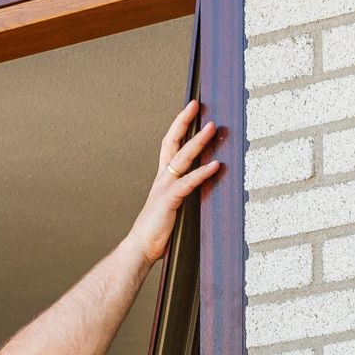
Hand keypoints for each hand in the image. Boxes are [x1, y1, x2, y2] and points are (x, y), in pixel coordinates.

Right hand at [129, 101, 221, 264]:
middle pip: (171, 143)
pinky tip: (215, 165)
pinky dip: (202, 173)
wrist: (139, 249)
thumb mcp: (171, 209)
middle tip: (196, 105)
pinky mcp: (169, 200)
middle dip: (183, 122)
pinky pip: (188, 183)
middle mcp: (162, 180)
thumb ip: (183, 197)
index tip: (189, 111)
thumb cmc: (155, 234)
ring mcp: (164, 189)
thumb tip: (200, 191)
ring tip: (212, 128)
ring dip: (198, 142)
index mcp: (162, 181)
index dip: (178, 127)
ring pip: (182, 158)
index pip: (169, 147)